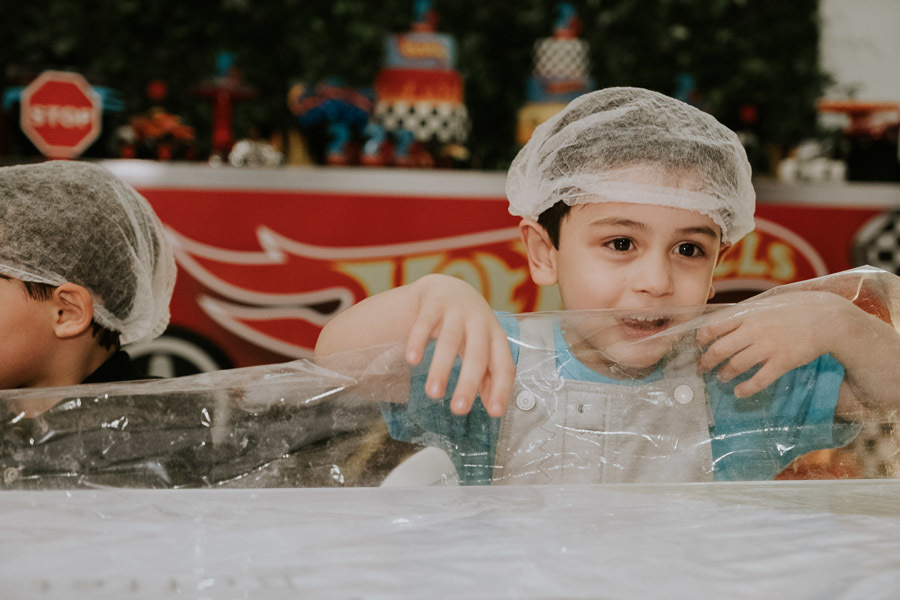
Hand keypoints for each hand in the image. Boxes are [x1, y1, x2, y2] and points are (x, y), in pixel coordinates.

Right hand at [405, 274, 514, 416]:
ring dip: (441, 368)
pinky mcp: (433, 304)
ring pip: (450, 340)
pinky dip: (418, 341)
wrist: (450, 289)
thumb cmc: (471, 328)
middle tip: (458, 410)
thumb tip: (494, 409)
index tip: (495, 413)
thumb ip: (489, 376)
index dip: (501, 389)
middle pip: (477, 354)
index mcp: (496, 337)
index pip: (503, 365)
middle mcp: (480, 322)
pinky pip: (424, 323)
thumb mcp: (484, 348)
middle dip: (468, 383)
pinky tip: (412, 360)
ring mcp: (457, 311)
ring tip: (433, 394)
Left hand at [696, 291, 854, 397]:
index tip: (699, 345)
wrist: (829, 318)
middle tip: (702, 368)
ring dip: (724, 374)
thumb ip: (748, 312)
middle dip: (706, 362)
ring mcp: (768, 347)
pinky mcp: (782, 362)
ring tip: (721, 378)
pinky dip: (745, 389)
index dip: (702, 338)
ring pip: (735, 365)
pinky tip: (739, 393)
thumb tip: (727, 320)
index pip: (714, 326)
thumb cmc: (798, 307)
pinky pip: (758, 380)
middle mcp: (754, 330)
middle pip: (719, 349)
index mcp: (748, 313)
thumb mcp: (768, 302)